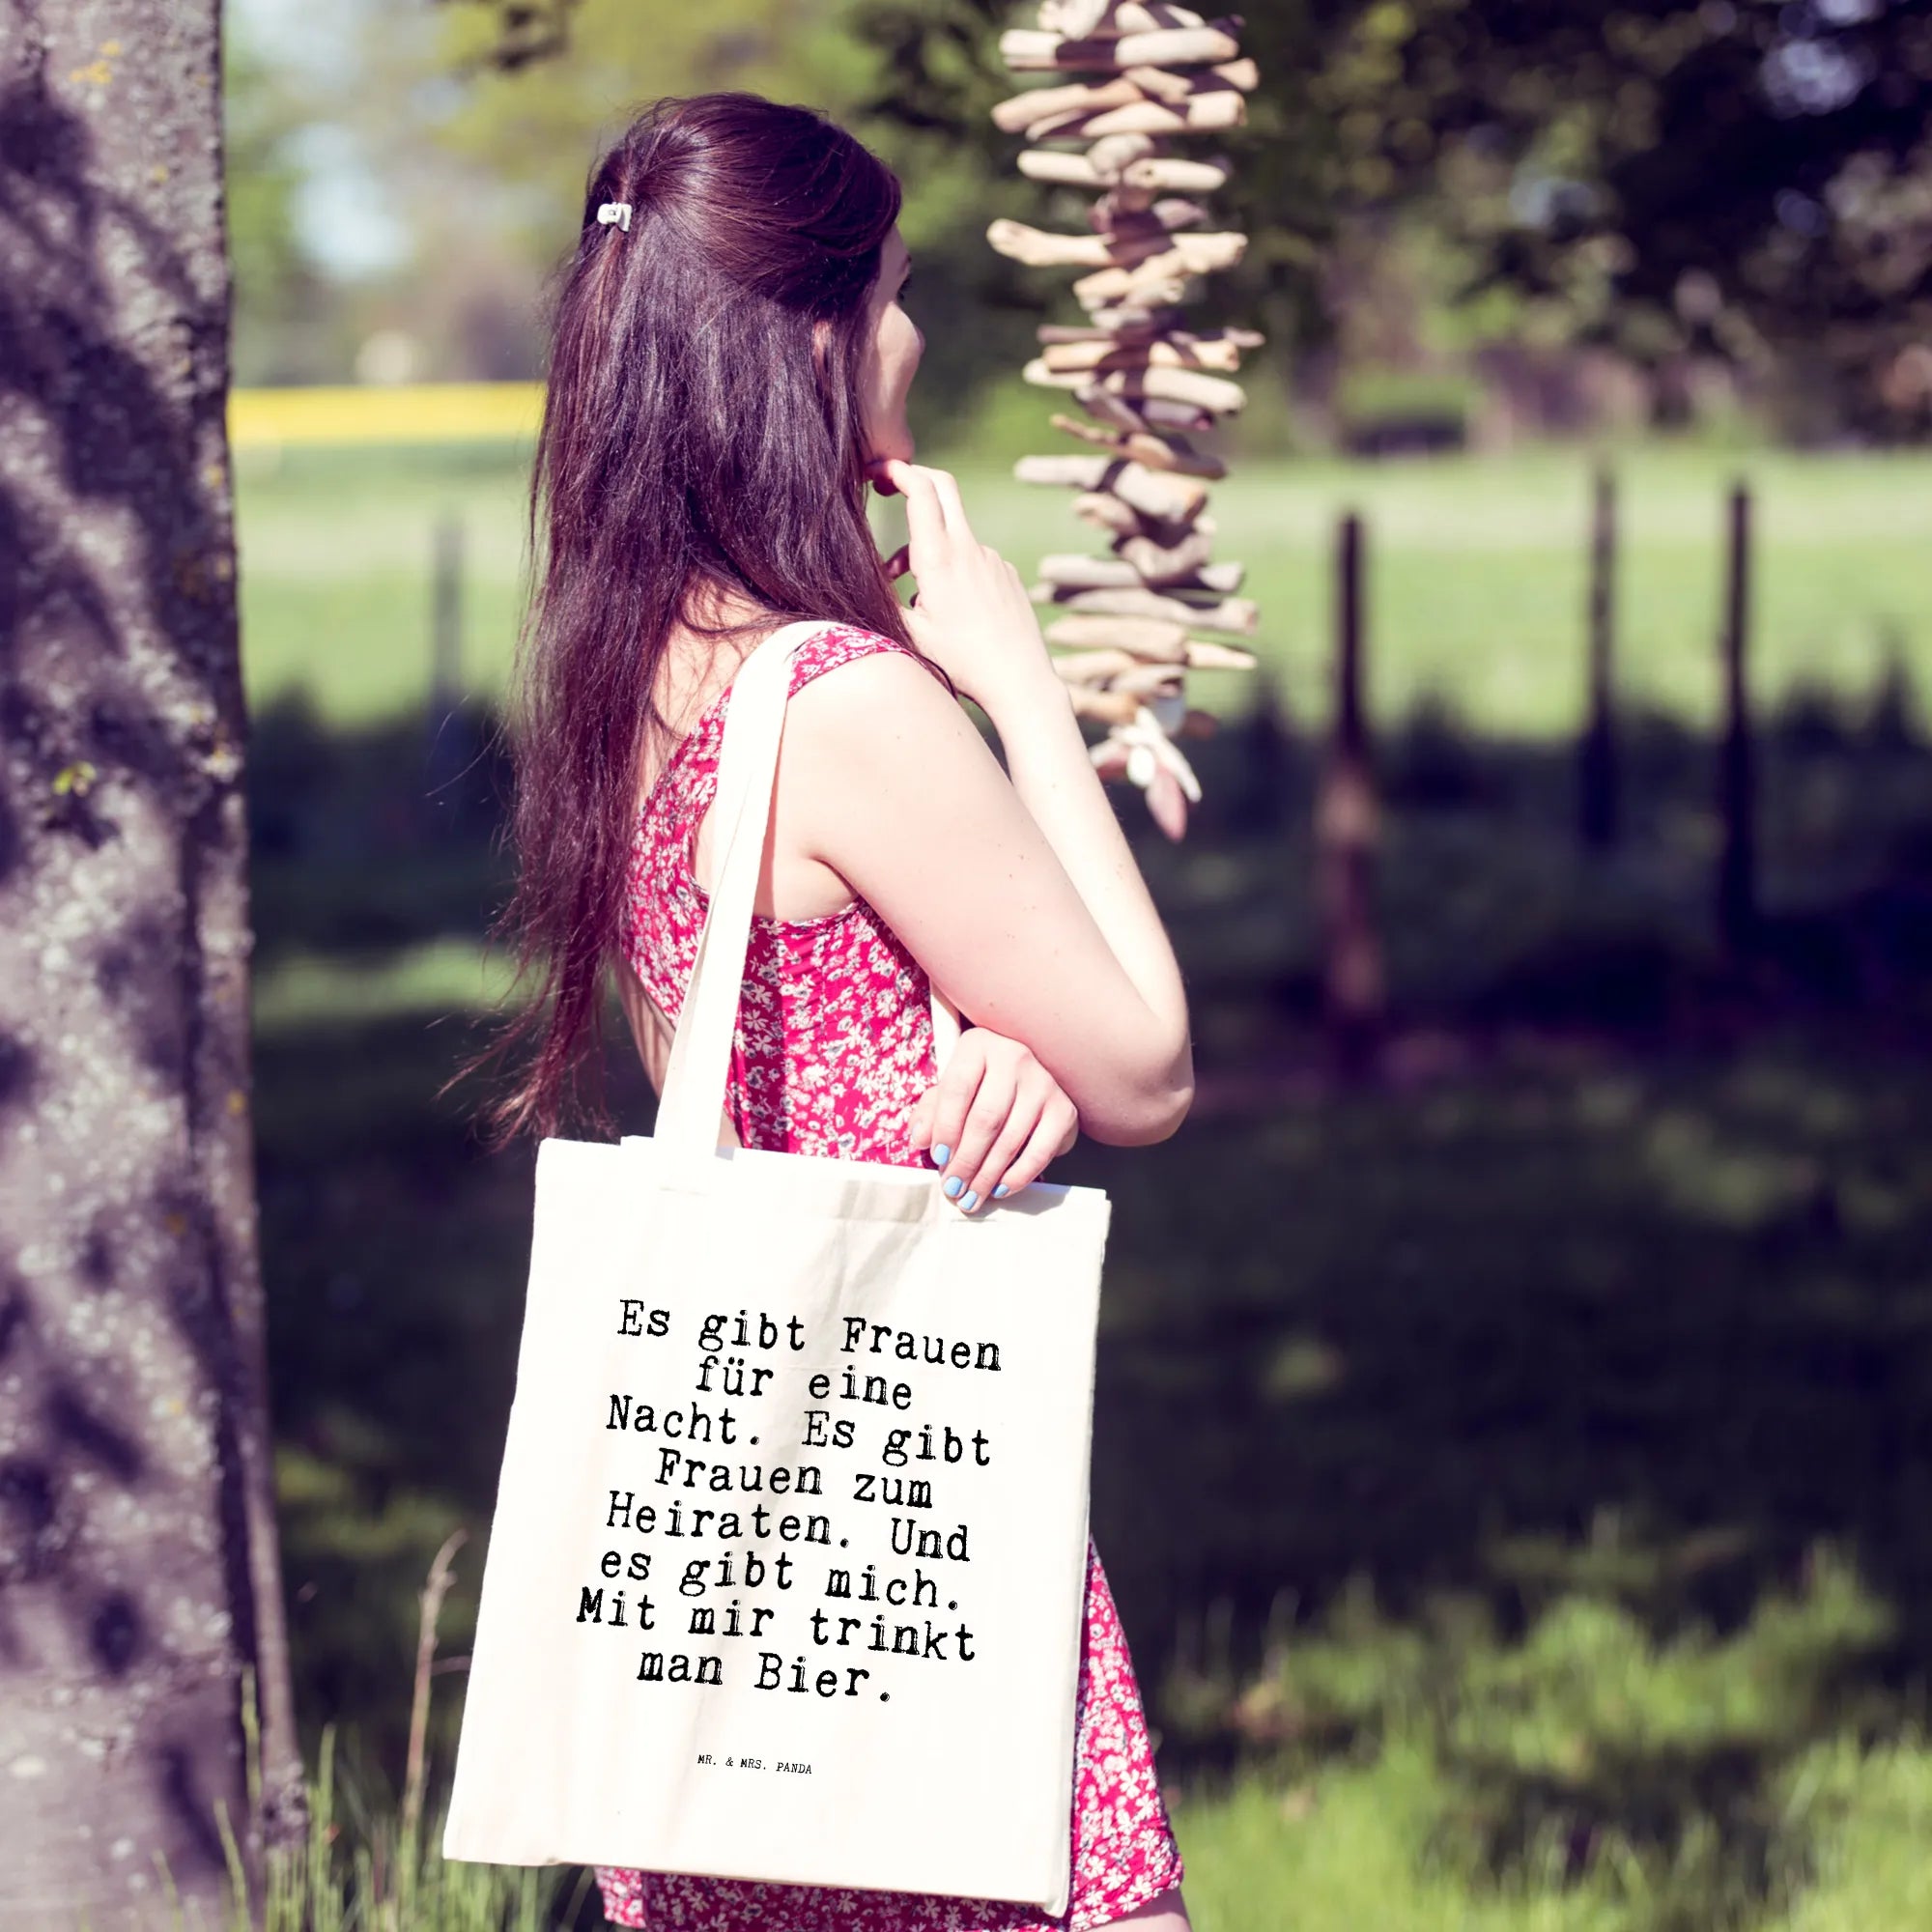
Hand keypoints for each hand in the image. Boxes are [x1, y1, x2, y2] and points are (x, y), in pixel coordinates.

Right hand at [867, 457, 1055, 714]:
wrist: (1020, 680)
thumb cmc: (963, 663)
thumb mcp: (911, 634)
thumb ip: (883, 599)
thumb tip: (862, 580)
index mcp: (940, 558)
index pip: (921, 490)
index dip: (897, 471)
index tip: (877, 470)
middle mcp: (969, 549)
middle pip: (943, 487)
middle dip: (914, 478)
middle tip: (889, 486)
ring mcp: (993, 558)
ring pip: (953, 532)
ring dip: (926, 546)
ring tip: (911, 591)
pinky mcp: (1006, 573)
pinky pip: (973, 558)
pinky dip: (952, 567)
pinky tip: (950, 607)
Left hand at [906, 1025, 1079, 1212]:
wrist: (1028, 1082)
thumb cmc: (979, 1086)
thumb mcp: (949, 1090)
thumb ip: (930, 1112)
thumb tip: (920, 1139)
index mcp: (979, 1045)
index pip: (957, 1088)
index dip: (945, 1127)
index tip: (938, 1158)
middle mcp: (1014, 1057)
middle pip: (986, 1118)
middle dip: (966, 1161)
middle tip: (953, 1188)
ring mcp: (1043, 1083)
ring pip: (1010, 1139)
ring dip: (987, 1175)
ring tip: (971, 1197)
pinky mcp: (1064, 1110)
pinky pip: (1040, 1151)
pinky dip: (1019, 1176)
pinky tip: (1000, 1189)